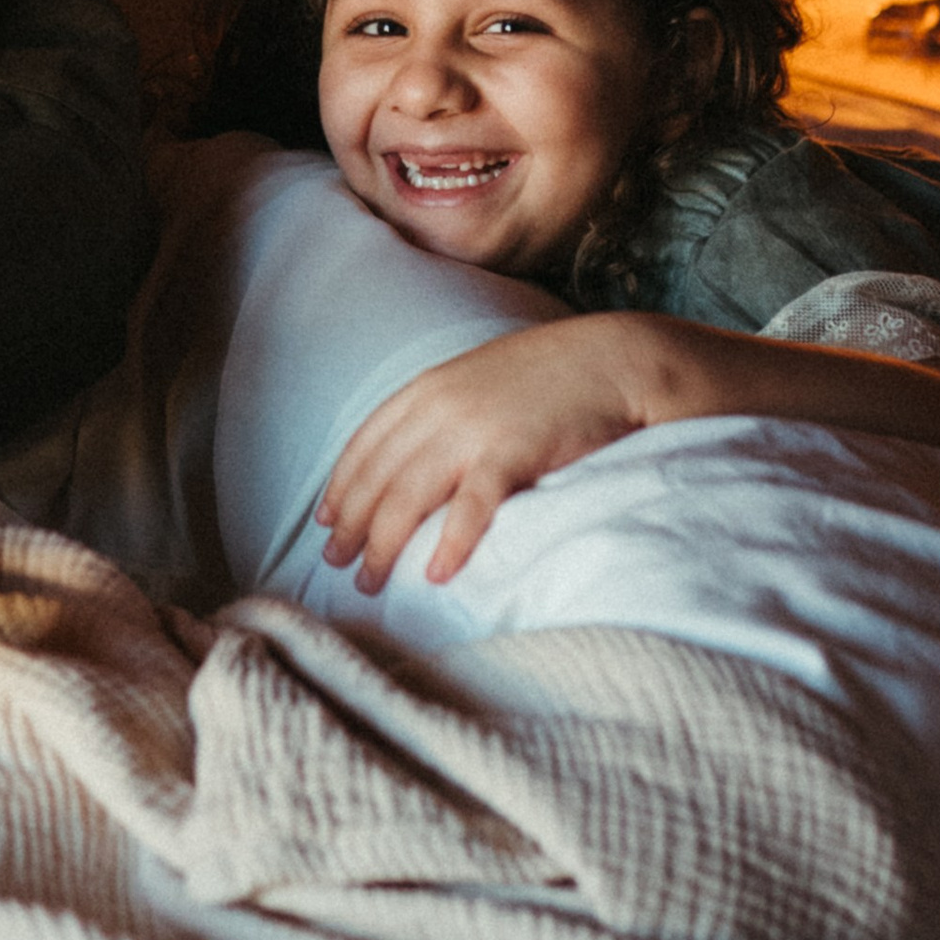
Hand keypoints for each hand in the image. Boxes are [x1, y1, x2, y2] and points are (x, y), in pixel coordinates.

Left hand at [316, 315, 679, 592]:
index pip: (364, 445)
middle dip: (352, 526)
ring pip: (410, 497)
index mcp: (426, 388)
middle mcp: (439, 408)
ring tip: (370, 581)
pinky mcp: (513, 453)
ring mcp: (474, 430)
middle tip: (335, 566)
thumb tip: (410, 455)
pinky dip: (451, 543)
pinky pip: (471, 507)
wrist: (613, 358)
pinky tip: (436, 574)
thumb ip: (440, 409)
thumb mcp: (478, 378)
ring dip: (384, 545)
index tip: (326, 522)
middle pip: (379, 478)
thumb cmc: (548, 374)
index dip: (341, 487)